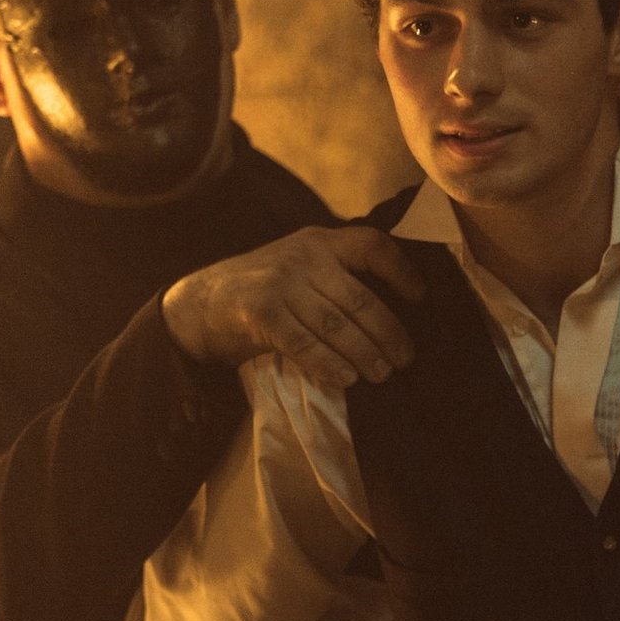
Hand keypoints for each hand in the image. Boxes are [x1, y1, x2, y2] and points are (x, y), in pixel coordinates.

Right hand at [162, 226, 423, 389]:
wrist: (199, 302)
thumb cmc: (261, 292)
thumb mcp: (299, 270)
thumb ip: (335, 281)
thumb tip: (387, 323)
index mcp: (319, 242)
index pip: (371, 245)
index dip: (401, 270)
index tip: (420, 297)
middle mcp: (304, 256)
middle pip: (360, 297)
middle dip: (388, 332)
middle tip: (405, 359)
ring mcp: (282, 281)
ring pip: (336, 324)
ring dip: (364, 353)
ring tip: (382, 374)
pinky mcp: (261, 310)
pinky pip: (304, 342)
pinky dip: (328, 363)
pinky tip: (345, 378)